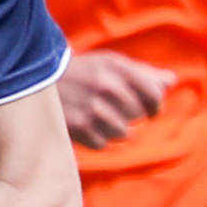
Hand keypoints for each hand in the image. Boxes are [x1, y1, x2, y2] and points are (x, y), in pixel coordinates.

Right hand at [54, 48, 173, 147]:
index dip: (155, 105)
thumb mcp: (110, 63)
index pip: (154, 93)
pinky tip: (86, 127)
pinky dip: (96, 138)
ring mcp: (91, 109)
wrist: (35, 78)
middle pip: (137, 115)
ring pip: (122, 133)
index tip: (152, 110)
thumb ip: (142, 72)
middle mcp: (106, 87)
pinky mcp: (77, 127)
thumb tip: (171, 81)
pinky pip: (102, 143)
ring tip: (100, 120)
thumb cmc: (82, 71)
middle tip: (115, 111)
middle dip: (129, 115)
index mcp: (117, 68)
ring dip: (114, 129)